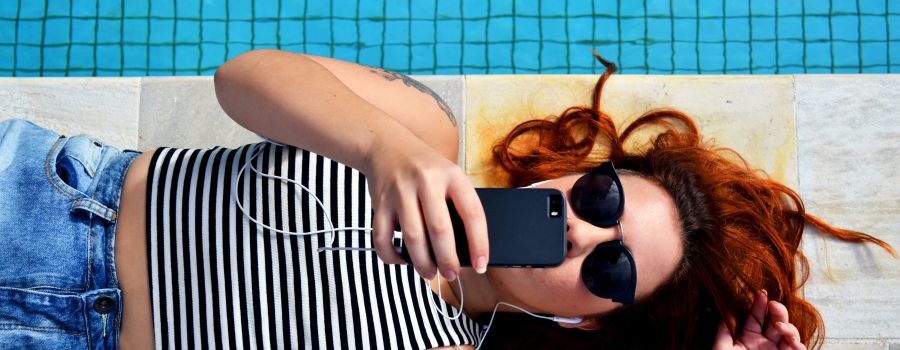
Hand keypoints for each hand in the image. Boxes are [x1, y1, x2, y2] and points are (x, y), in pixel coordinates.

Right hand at [364, 132, 488, 280]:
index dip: (479, 243)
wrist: (386, 145)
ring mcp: (400, 192)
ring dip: (422, 263)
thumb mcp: (448, 175)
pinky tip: (402, 260)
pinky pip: (383, 237)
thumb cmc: (425, 168)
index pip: (472, 213)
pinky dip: (391, 255)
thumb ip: (457, 204)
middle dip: (448, 259)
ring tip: (429, 273)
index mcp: (452, 175)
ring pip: (413, 237)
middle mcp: (427, 182)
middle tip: (452, 274)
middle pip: (440, 230)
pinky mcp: (379, 203)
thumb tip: (465, 250)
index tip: (481, 265)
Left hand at [713, 290, 805, 349]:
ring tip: (779, 327)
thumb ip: (723, 331)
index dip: (759, 304)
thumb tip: (727, 311)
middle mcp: (765, 344)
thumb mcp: (721, 348)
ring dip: (788, 328)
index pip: (756, 317)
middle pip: (776, 322)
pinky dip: (798, 347)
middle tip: (774, 305)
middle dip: (778, 311)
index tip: (760, 293)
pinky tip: (793, 344)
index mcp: (748, 338)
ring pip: (790, 336)